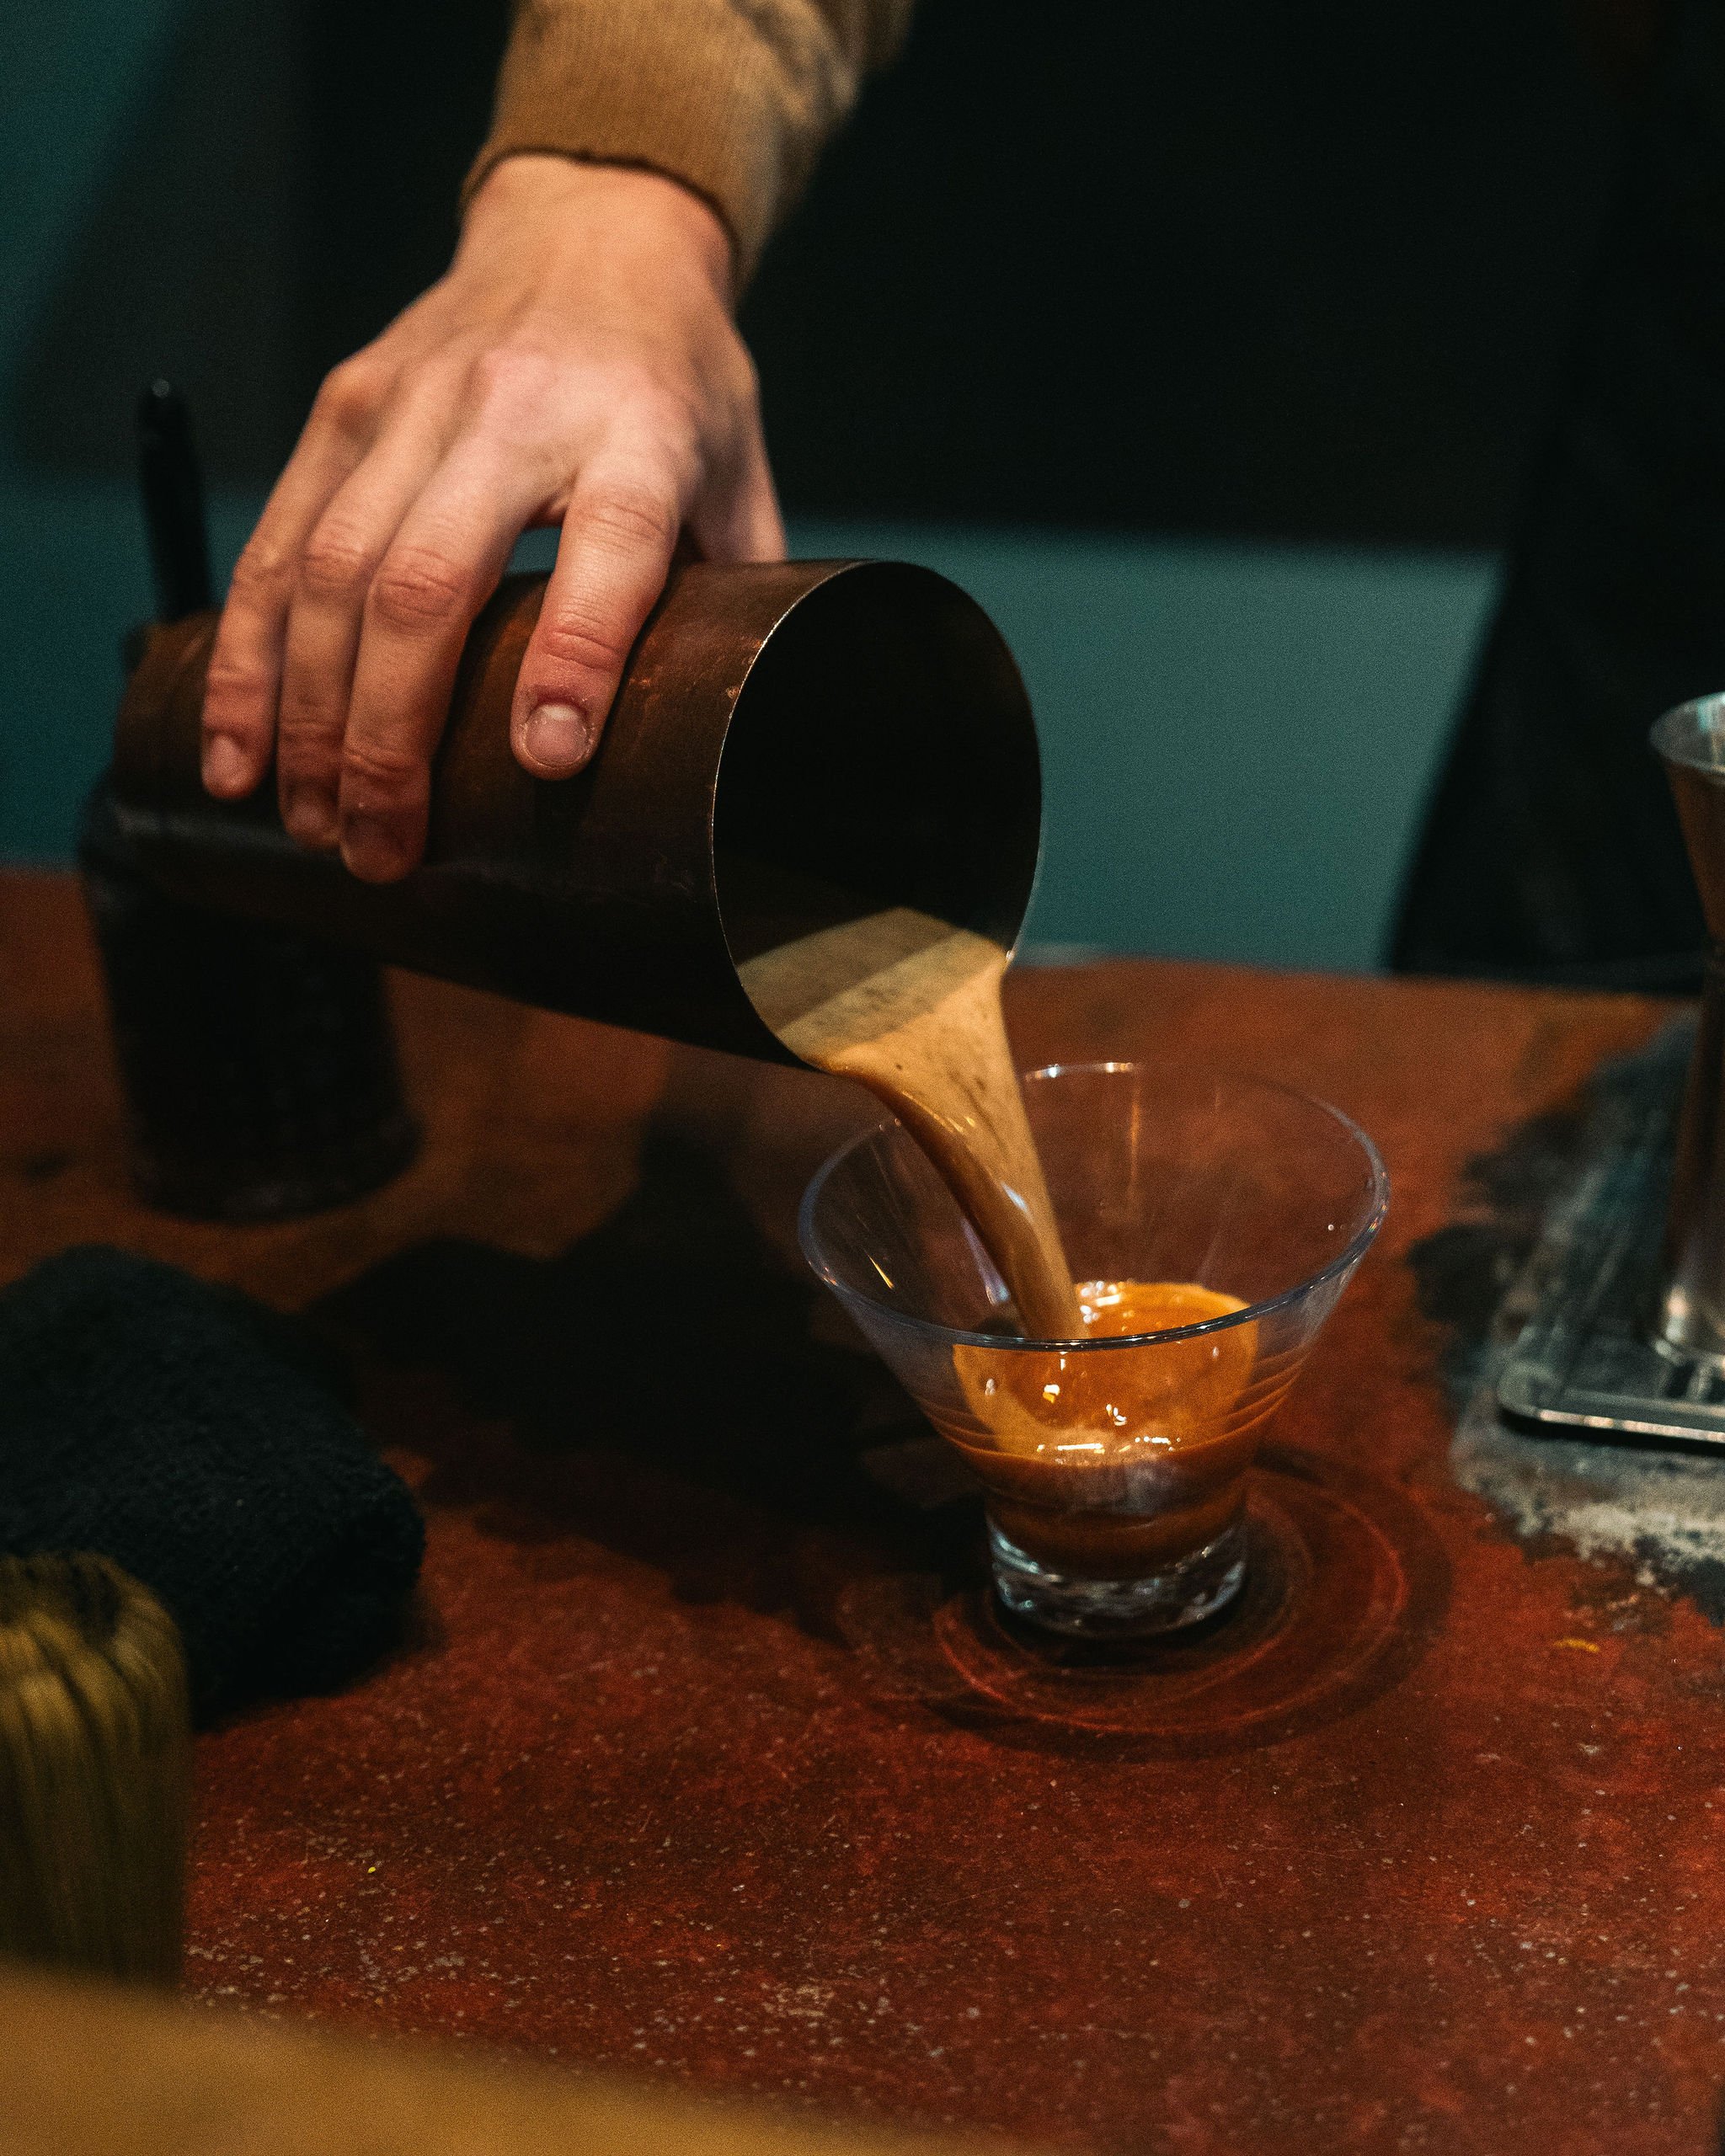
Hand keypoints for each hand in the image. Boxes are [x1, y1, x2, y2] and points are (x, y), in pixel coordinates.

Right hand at [199, 155, 783, 881]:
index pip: (608, 549)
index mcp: (640, 435)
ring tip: (317, 825)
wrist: (590, 228)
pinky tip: (238, 751)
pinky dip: (246, 659)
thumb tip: (751, 745)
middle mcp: (515, 413)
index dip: (572, 660)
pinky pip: (273, 545)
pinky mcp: (341, 407)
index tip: (543, 761)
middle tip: (386, 851)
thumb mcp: (739, 477)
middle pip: (429, 584)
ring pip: (330, 575)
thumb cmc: (678, 382)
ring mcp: (410, 406)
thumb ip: (739, 600)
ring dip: (308, 717)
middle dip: (391, 737)